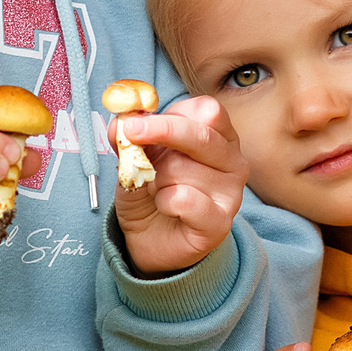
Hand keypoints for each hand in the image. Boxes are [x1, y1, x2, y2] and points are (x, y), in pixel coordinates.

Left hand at [113, 95, 245, 277]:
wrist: (151, 239)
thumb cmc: (152, 192)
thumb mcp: (136, 158)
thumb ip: (130, 138)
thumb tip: (119, 122)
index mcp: (218, 137)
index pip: (206, 111)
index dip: (171, 113)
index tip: (137, 120)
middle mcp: (232, 161)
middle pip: (202, 134)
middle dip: (161, 131)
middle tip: (131, 132)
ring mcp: (231, 193)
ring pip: (183, 168)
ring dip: (157, 178)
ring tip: (158, 190)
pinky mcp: (220, 222)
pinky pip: (184, 199)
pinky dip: (163, 201)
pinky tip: (165, 207)